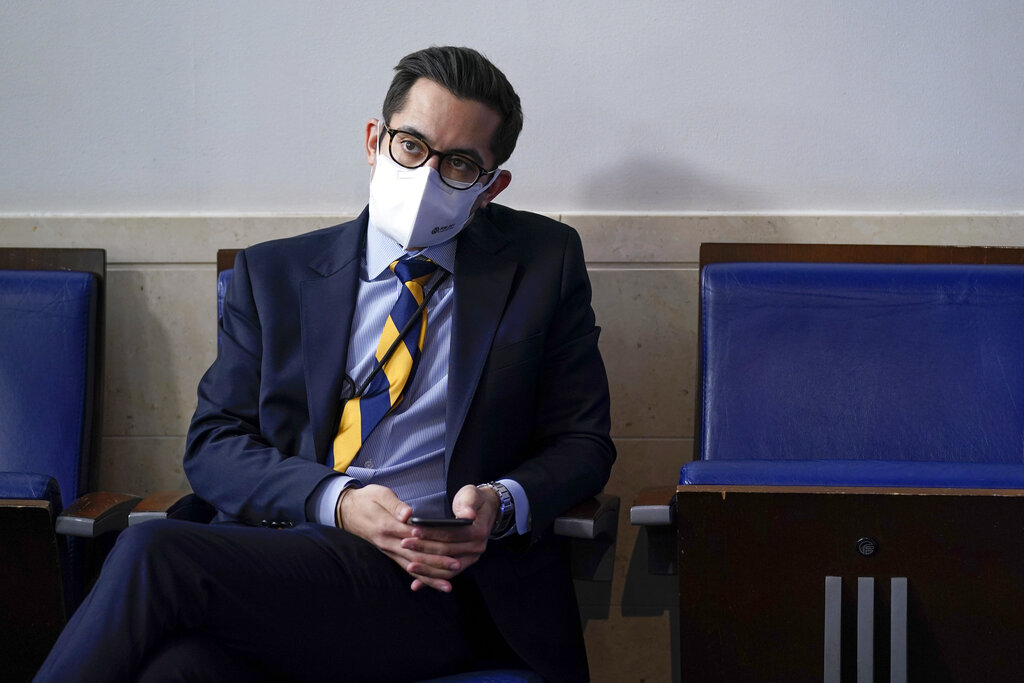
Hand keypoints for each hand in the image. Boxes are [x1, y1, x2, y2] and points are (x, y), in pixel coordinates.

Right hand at [337, 485, 460, 592]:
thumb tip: (407, 514)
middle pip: (415, 557)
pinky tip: (433, 585)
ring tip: (448, 585)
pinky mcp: (390, 554)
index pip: (413, 537)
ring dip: (431, 577)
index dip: (431, 542)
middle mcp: (388, 543)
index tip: (449, 545)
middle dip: (437, 563)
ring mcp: (389, 551)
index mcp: (387, 527)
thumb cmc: (366, 500)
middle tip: (457, 565)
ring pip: (412, 568)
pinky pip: (406, 569)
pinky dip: (420, 579)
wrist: (346, 510)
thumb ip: (395, 505)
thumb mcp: (379, 495)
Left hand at [401, 484, 499, 591]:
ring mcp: (470, 558)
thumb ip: (468, 504)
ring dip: (427, 569)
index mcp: (477, 532)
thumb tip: (468, 514)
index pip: (451, 535)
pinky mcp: (463, 563)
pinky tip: (416, 585)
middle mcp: (476, 548)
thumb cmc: (473, 500)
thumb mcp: (471, 495)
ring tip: (409, 566)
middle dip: (424, 549)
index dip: (432, 534)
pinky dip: (432, 579)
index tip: (413, 531)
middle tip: (403, 544)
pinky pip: (447, 574)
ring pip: (447, 568)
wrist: (485, 510)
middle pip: (446, 552)